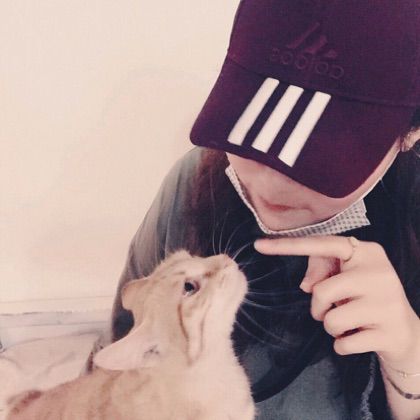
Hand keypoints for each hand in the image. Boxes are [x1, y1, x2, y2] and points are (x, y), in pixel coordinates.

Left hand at [254, 236, 419, 366]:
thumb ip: (322, 270)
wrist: (406, 333)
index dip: (288, 246)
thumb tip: (306, 286)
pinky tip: (358, 338)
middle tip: (332, 310)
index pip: (322, 244)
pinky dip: (342, 345)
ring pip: (330, 320)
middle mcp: (379, 272)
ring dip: (331, 327)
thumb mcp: (347, 279)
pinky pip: (342, 344)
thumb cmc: (367, 299)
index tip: (258, 245)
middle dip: (318, 308)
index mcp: (366, 252)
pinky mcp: (390, 332)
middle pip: (321, 291)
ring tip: (349, 323)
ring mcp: (387, 302)